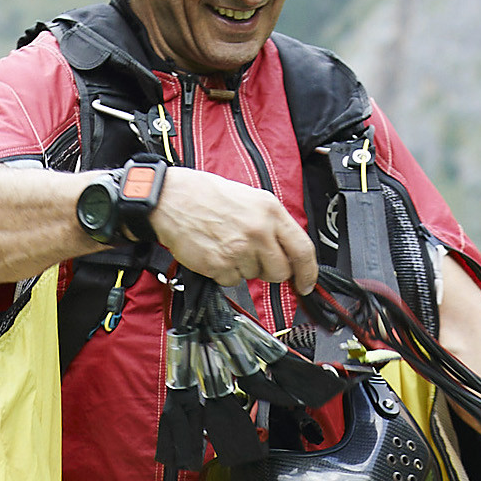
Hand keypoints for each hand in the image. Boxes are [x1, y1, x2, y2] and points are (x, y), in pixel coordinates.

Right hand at [150, 168, 318, 293]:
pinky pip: (231, 281)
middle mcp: (258, 231)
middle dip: (270, 271)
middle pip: (280, 271)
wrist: (172, 199)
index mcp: (270, 211)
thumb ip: (273, 224)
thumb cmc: (207, 196)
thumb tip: (288, 251)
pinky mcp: (220, 265)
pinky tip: (215, 252)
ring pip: (254, 277)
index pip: (303, 249)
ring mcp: (239, 249)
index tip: (306, 283)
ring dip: (242, 268)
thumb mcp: (251, 199)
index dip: (308, 272)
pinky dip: (224, 272)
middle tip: (253, 257)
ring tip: (227, 245)